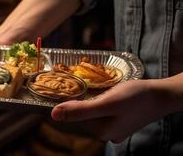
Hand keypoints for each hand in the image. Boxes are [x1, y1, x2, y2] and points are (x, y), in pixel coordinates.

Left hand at [51, 79, 171, 142]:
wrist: (163, 94)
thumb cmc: (137, 97)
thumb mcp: (107, 103)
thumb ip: (81, 110)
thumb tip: (54, 115)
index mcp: (102, 132)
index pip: (75, 116)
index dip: (71, 101)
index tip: (67, 86)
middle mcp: (107, 133)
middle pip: (84, 114)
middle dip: (82, 99)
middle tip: (83, 83)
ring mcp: (115, 127)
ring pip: (93, 110)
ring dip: (91, 98)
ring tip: (96, 86)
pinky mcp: (121, 119)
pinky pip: (103, 109)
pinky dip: (100, 99)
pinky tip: (104, 91)